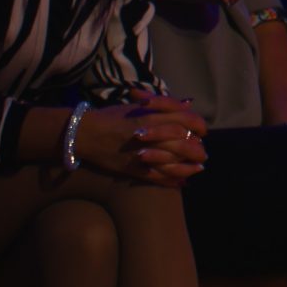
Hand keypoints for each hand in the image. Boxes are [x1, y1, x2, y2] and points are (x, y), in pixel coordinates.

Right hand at [75, 97, 208, 182]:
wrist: (84, 133)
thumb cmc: (110, 117)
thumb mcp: (137, 106)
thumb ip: (163, 106)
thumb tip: (187, 104)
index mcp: (151, 116)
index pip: (185, 119)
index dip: (198, 126)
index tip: (202, 131)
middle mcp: (150, 134)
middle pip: (183, 143)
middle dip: (196, 150)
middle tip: (203, 153)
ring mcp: (141, 153)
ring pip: (173, 162)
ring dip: (189, 166)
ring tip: (198, 169)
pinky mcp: (132, 169)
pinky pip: (156, 177)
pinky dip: (171, 181)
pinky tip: (182, 182)